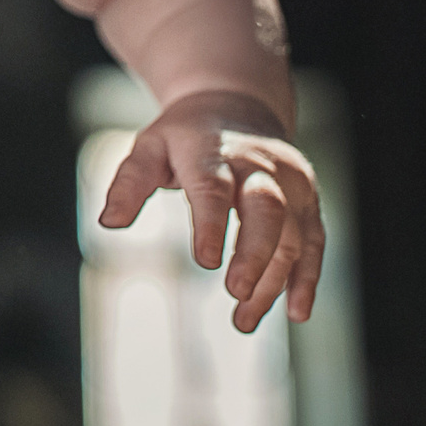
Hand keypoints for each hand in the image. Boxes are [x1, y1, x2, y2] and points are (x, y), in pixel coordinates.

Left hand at [99, 88, 322, 329]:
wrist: (237, 104)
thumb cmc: (185, 136)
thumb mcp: (149, 147)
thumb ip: (130, 182)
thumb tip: (110, 222)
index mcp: (213, 151)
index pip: (213, 187)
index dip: (211, 223)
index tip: (205, 262)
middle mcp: (259, 164)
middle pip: (266, 209)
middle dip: (255, 253)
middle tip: (235, 293)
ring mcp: (289, 181)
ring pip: (291, 233)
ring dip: (273, 281)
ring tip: (244, 321)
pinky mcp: (307, 198)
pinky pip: (314, 240)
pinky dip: (308, 276)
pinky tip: (296, 312)